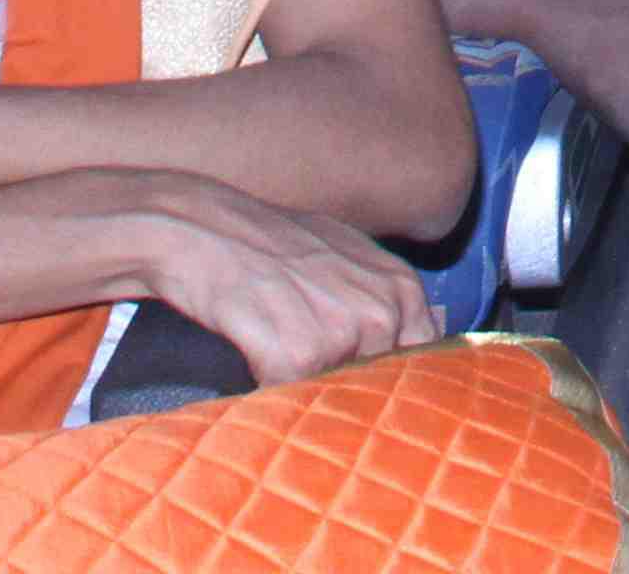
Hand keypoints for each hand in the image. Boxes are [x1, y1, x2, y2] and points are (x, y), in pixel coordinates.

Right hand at [131, 181, 442, 382]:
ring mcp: (342, 335)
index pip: (424, 361)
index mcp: (401, 288)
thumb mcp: (346, 253)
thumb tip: (416, 338)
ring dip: (309, 392)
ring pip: (336, 396)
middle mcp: (382, 312)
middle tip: (314, 378)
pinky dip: (272, 390)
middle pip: (380, 388)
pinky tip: (255, 359)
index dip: (396, 384)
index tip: (376, 397)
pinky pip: (292, 399)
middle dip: (351, 393)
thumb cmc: (272, 241)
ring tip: (278, 355)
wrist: (204, 229)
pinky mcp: (298, 357)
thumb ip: (382, 295)